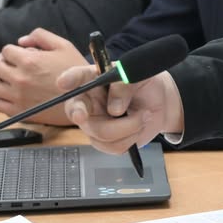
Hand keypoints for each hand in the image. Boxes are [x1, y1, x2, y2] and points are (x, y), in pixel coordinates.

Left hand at [0, 29, 85, 123]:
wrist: (85, 100)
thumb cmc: (76, 72)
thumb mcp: (64, 45)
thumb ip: (40, 36)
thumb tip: (21, 41)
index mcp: (30, 62)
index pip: (6, 51)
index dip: (12, 51)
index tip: (17, 54)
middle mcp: (21, 79)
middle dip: (3, 62)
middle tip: (9, 64)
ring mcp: (18, 97)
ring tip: (3, 76)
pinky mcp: (19, 111)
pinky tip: (1, 91)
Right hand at [61, 63, 182, 153]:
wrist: (160, 103)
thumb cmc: (143, 85)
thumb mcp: (138, 76)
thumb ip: (125, 86)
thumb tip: (114, 109)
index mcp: (93, 79)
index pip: (78, 76)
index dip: (68, 79)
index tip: (62, 82)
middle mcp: (89, 101)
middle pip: (77, 112)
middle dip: (80, 114)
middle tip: (82, 114)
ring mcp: (94, 123)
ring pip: (100, 134)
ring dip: (128, 127)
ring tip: (143, 115)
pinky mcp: (105, 140)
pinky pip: (113, 147)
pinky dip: (131, 139)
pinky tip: (138, 127)